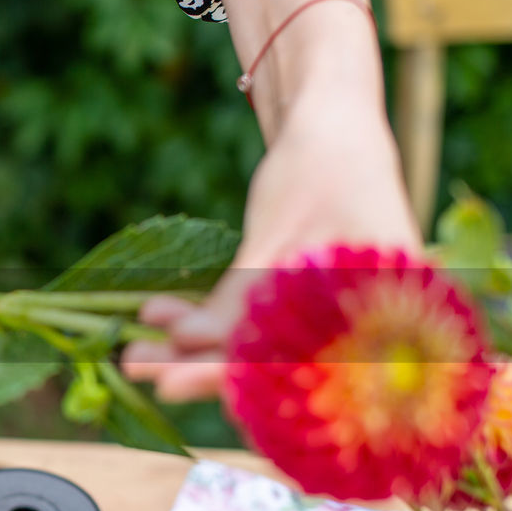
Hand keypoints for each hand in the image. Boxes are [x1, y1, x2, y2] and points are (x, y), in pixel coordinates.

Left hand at [122, 101, 419, 401]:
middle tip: (135, 366)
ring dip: (189, 349)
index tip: (171, 385)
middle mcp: (359, 332)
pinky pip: (246, 325)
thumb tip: (184, 352)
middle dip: (195, 368)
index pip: (292, 369)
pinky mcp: (292, 307)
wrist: (334, 125)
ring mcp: (324, 321)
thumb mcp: (272, 237)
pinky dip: (204, 320)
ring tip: (132, 348)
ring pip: (248, 349)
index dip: (228, 381)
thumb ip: (234, 301)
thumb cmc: (321, 168)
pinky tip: (155, 314)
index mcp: (379, 319)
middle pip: (265, 367)